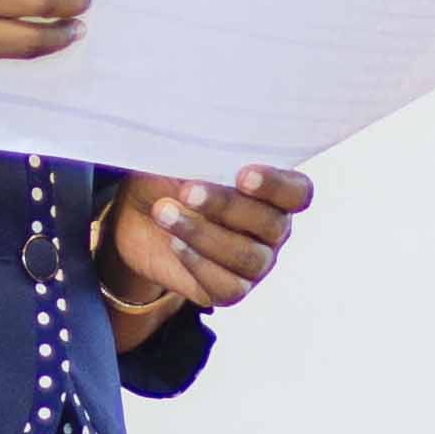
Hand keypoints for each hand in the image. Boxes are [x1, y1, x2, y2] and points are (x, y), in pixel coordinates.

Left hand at [101, 162, 309, 318]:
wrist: (137, 213)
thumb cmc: (170, 176)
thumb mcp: (181, 156)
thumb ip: (202, 151)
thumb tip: (202, 144)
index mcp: (274, 191)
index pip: (297, 192)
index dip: (276, 185)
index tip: (242, 175)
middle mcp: (273, 229)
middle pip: (271, 225)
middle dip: (227, 206)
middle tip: (187, 191)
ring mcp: (255, 262)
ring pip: (249, 258)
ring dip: (204, 235)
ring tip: (163, 212)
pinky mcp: (230, 289)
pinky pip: (229, 287)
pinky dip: (199, 264)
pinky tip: (174, 244)